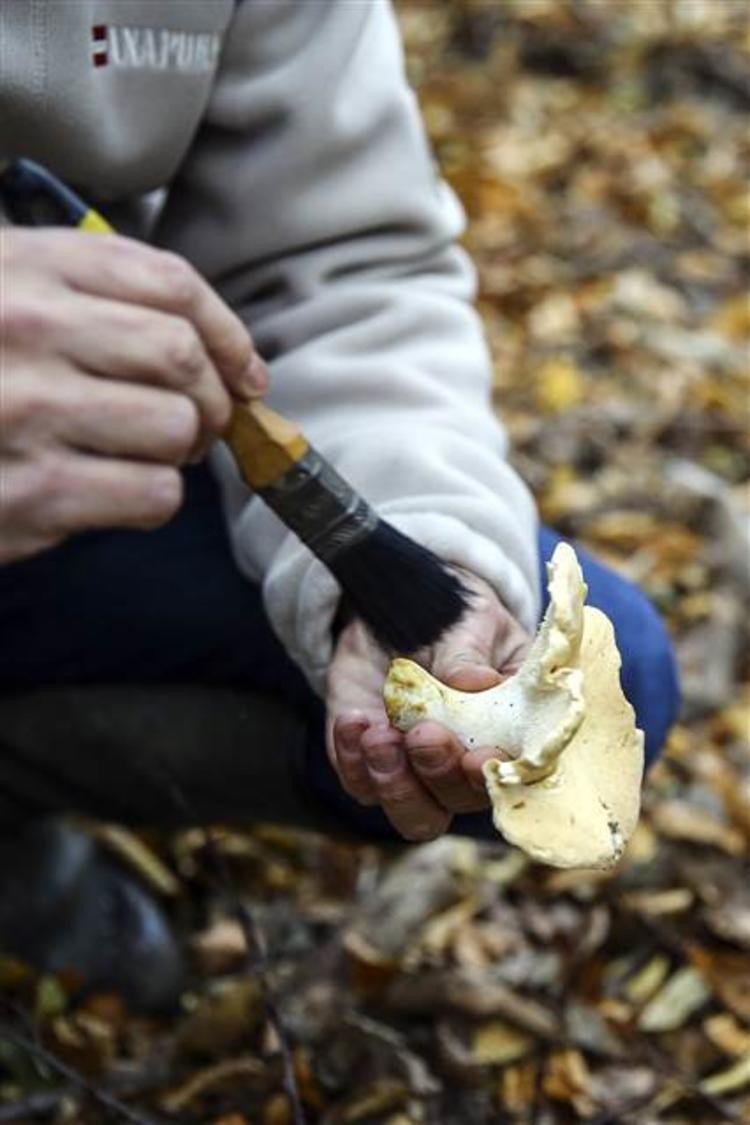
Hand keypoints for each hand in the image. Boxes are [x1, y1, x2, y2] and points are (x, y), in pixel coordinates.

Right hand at [0, 228, 267, 563]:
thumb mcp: (2, 295)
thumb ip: (83, 295)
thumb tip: (214, 353)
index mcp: (23, 268)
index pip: (168, 282)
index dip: (227, 333)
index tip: (244, 372)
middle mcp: (25, 329)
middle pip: (181, 356)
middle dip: (213, 399)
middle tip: (202, 424)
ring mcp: (26, 412)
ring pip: (175, 426)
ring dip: (178, 451)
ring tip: (146, 455)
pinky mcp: (31, 495)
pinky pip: (152, 495)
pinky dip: (153, 498)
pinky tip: (117, 492)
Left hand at [327, 571, 530, 840]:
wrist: (397, 607)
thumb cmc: (453, 617)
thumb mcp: (469, 623)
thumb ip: (469, 656)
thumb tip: (477, 682)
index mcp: (508, 734)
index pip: (509, 775)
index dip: (492, 775)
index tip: (475, 756)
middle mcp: (465, 765)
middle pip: (457, 802)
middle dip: (438, 772)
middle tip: (423, 733)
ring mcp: (416, 771)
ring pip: (413, 814)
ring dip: (395, 784)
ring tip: (377, 735)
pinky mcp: (369, 763)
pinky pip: (359, 784)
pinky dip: (352, 759)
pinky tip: (353, 721)